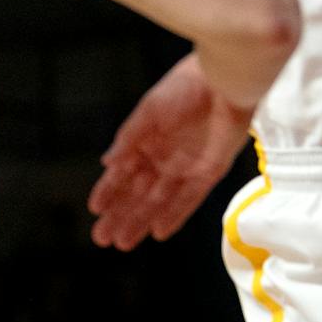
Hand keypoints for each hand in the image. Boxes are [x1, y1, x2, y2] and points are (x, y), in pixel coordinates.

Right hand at [87, 53, 257, 249]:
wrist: (226, 79)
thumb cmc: (186, 86)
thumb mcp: (150, 110)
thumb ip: (129, 138)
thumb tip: (107, 163)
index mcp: (147, 139)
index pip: (123, 172)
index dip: (109, 191)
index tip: (95, 209)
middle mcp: (164, 156)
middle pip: (138, 192)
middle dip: (120, 215)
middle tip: (102, 238)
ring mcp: (187, 166)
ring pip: (160, 201)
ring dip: (142, 220)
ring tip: (123, 242)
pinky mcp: (210, 171)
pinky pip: (190, 199)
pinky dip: (174, 215)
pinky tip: (158, 231)